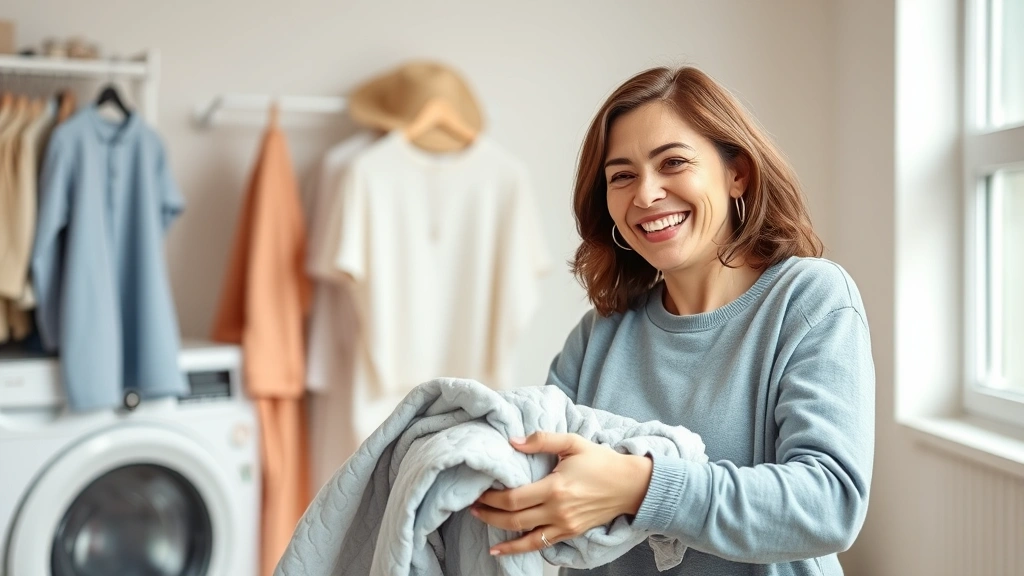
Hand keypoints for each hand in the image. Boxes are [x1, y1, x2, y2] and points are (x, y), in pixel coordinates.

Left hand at [470, 431, 652, 555]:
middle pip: (514, 520)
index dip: (492, 498)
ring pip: (525, 538)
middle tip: (472, 507)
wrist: (631, 485)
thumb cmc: (601, 461)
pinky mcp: (570, 533)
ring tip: (482, 524)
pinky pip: (541, 545)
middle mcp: (558, 511)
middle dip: (489, 515)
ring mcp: (565, 526)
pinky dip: (520, 548)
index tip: (478, 492)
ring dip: (500, 535)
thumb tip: (512, 441)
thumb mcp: (573, 442)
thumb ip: (542, 440)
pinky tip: (503, 549)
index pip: (514, 498)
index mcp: (556, 488)